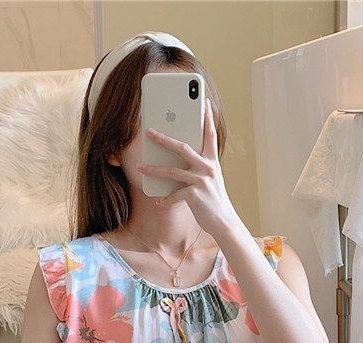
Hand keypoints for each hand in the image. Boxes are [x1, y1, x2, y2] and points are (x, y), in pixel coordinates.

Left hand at [137, 98, 238, 235]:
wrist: (223, 221)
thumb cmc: (213, 199)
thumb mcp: (210, 179)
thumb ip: (198, 167)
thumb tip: (178, 159)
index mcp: (212, 160)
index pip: (210, 134)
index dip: (207, 117)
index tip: (204, 102)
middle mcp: (207, 167)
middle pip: (182, 147)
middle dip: (163, 139)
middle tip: (149, 131)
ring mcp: (201, 181)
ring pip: (171, 171)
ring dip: (153, 169)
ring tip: (139, 167)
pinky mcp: (195, 195)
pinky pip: (174, 195)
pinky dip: (164, 199)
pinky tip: (157, 201)